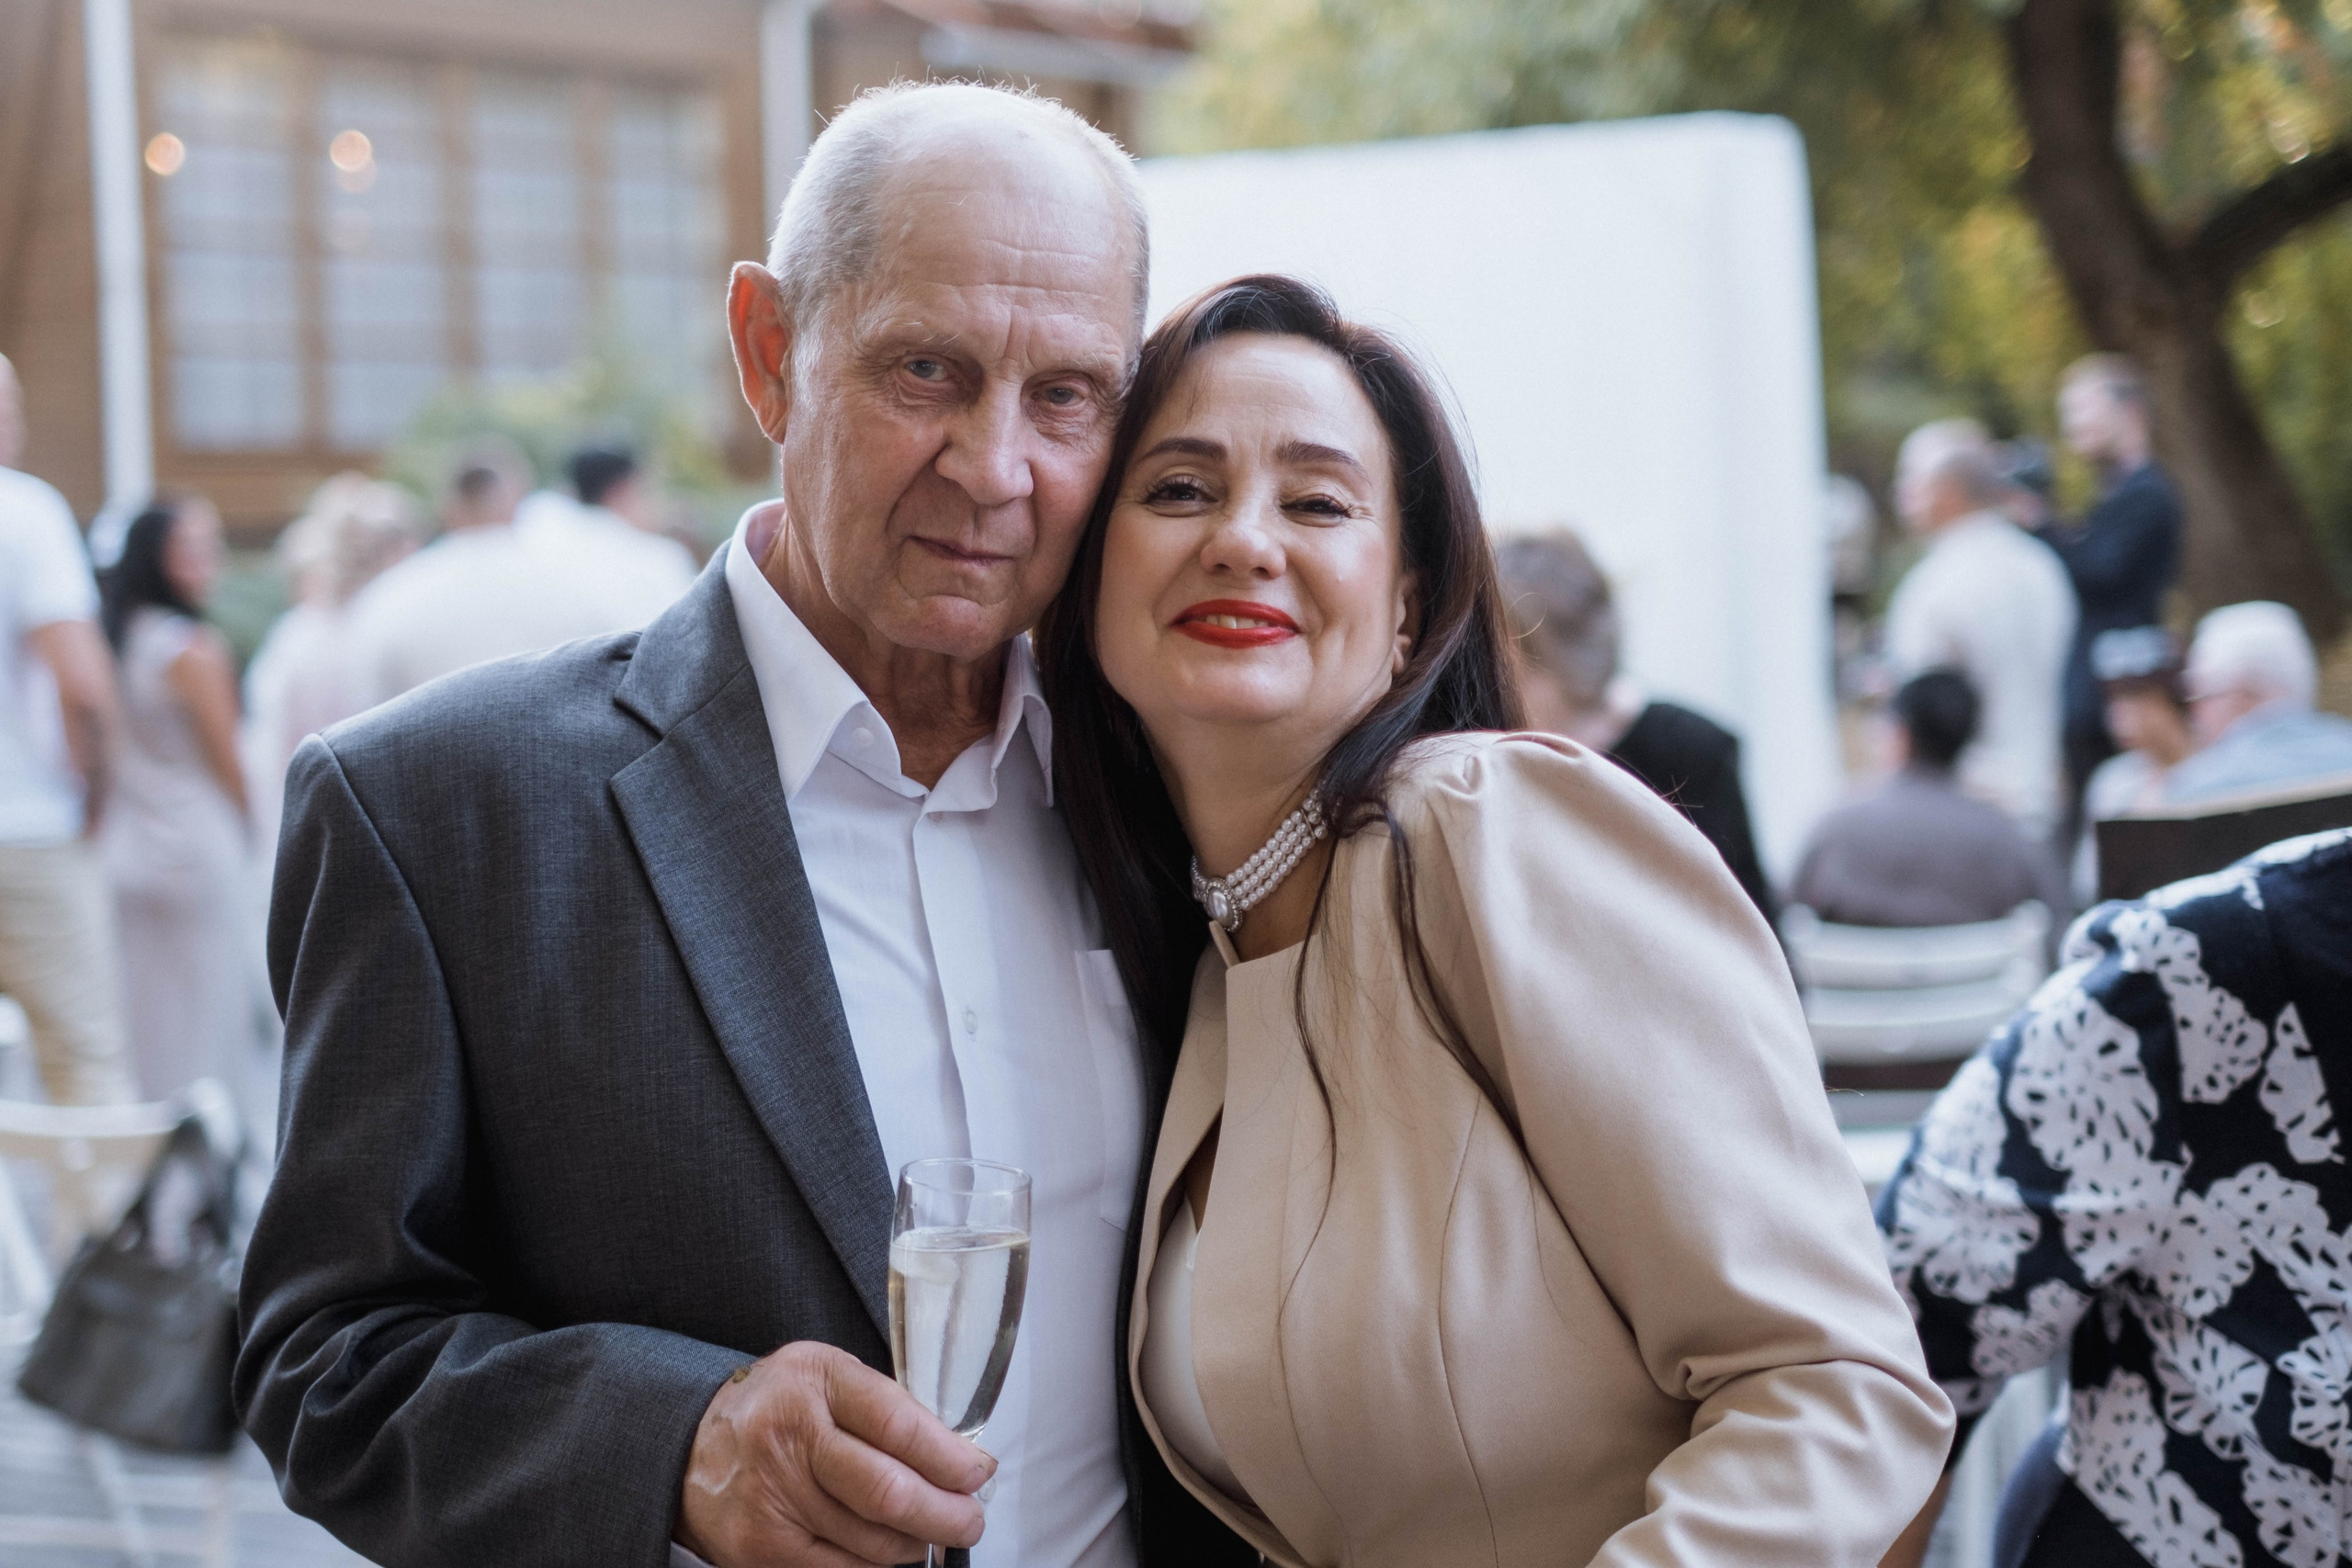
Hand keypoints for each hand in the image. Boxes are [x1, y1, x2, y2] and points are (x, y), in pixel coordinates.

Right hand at [676, 1340, 994, 1567]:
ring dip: (916, 1544)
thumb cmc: (777, 1407)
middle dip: (946, 1514)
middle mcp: (788, 1439)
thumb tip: (957, 1456)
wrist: (690, 1446)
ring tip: (932, 1532)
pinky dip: (877, 1566)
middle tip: (970, 1519)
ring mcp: (772, 1498)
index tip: (977, 1472)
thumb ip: (886, 1408)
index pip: (897, 1425)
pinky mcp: (761, 1550)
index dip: (949, 1457)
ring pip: (871, 1542)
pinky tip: (890, 1549)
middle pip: (888, 1492)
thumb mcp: (827, 1377)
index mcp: (814, 1382)